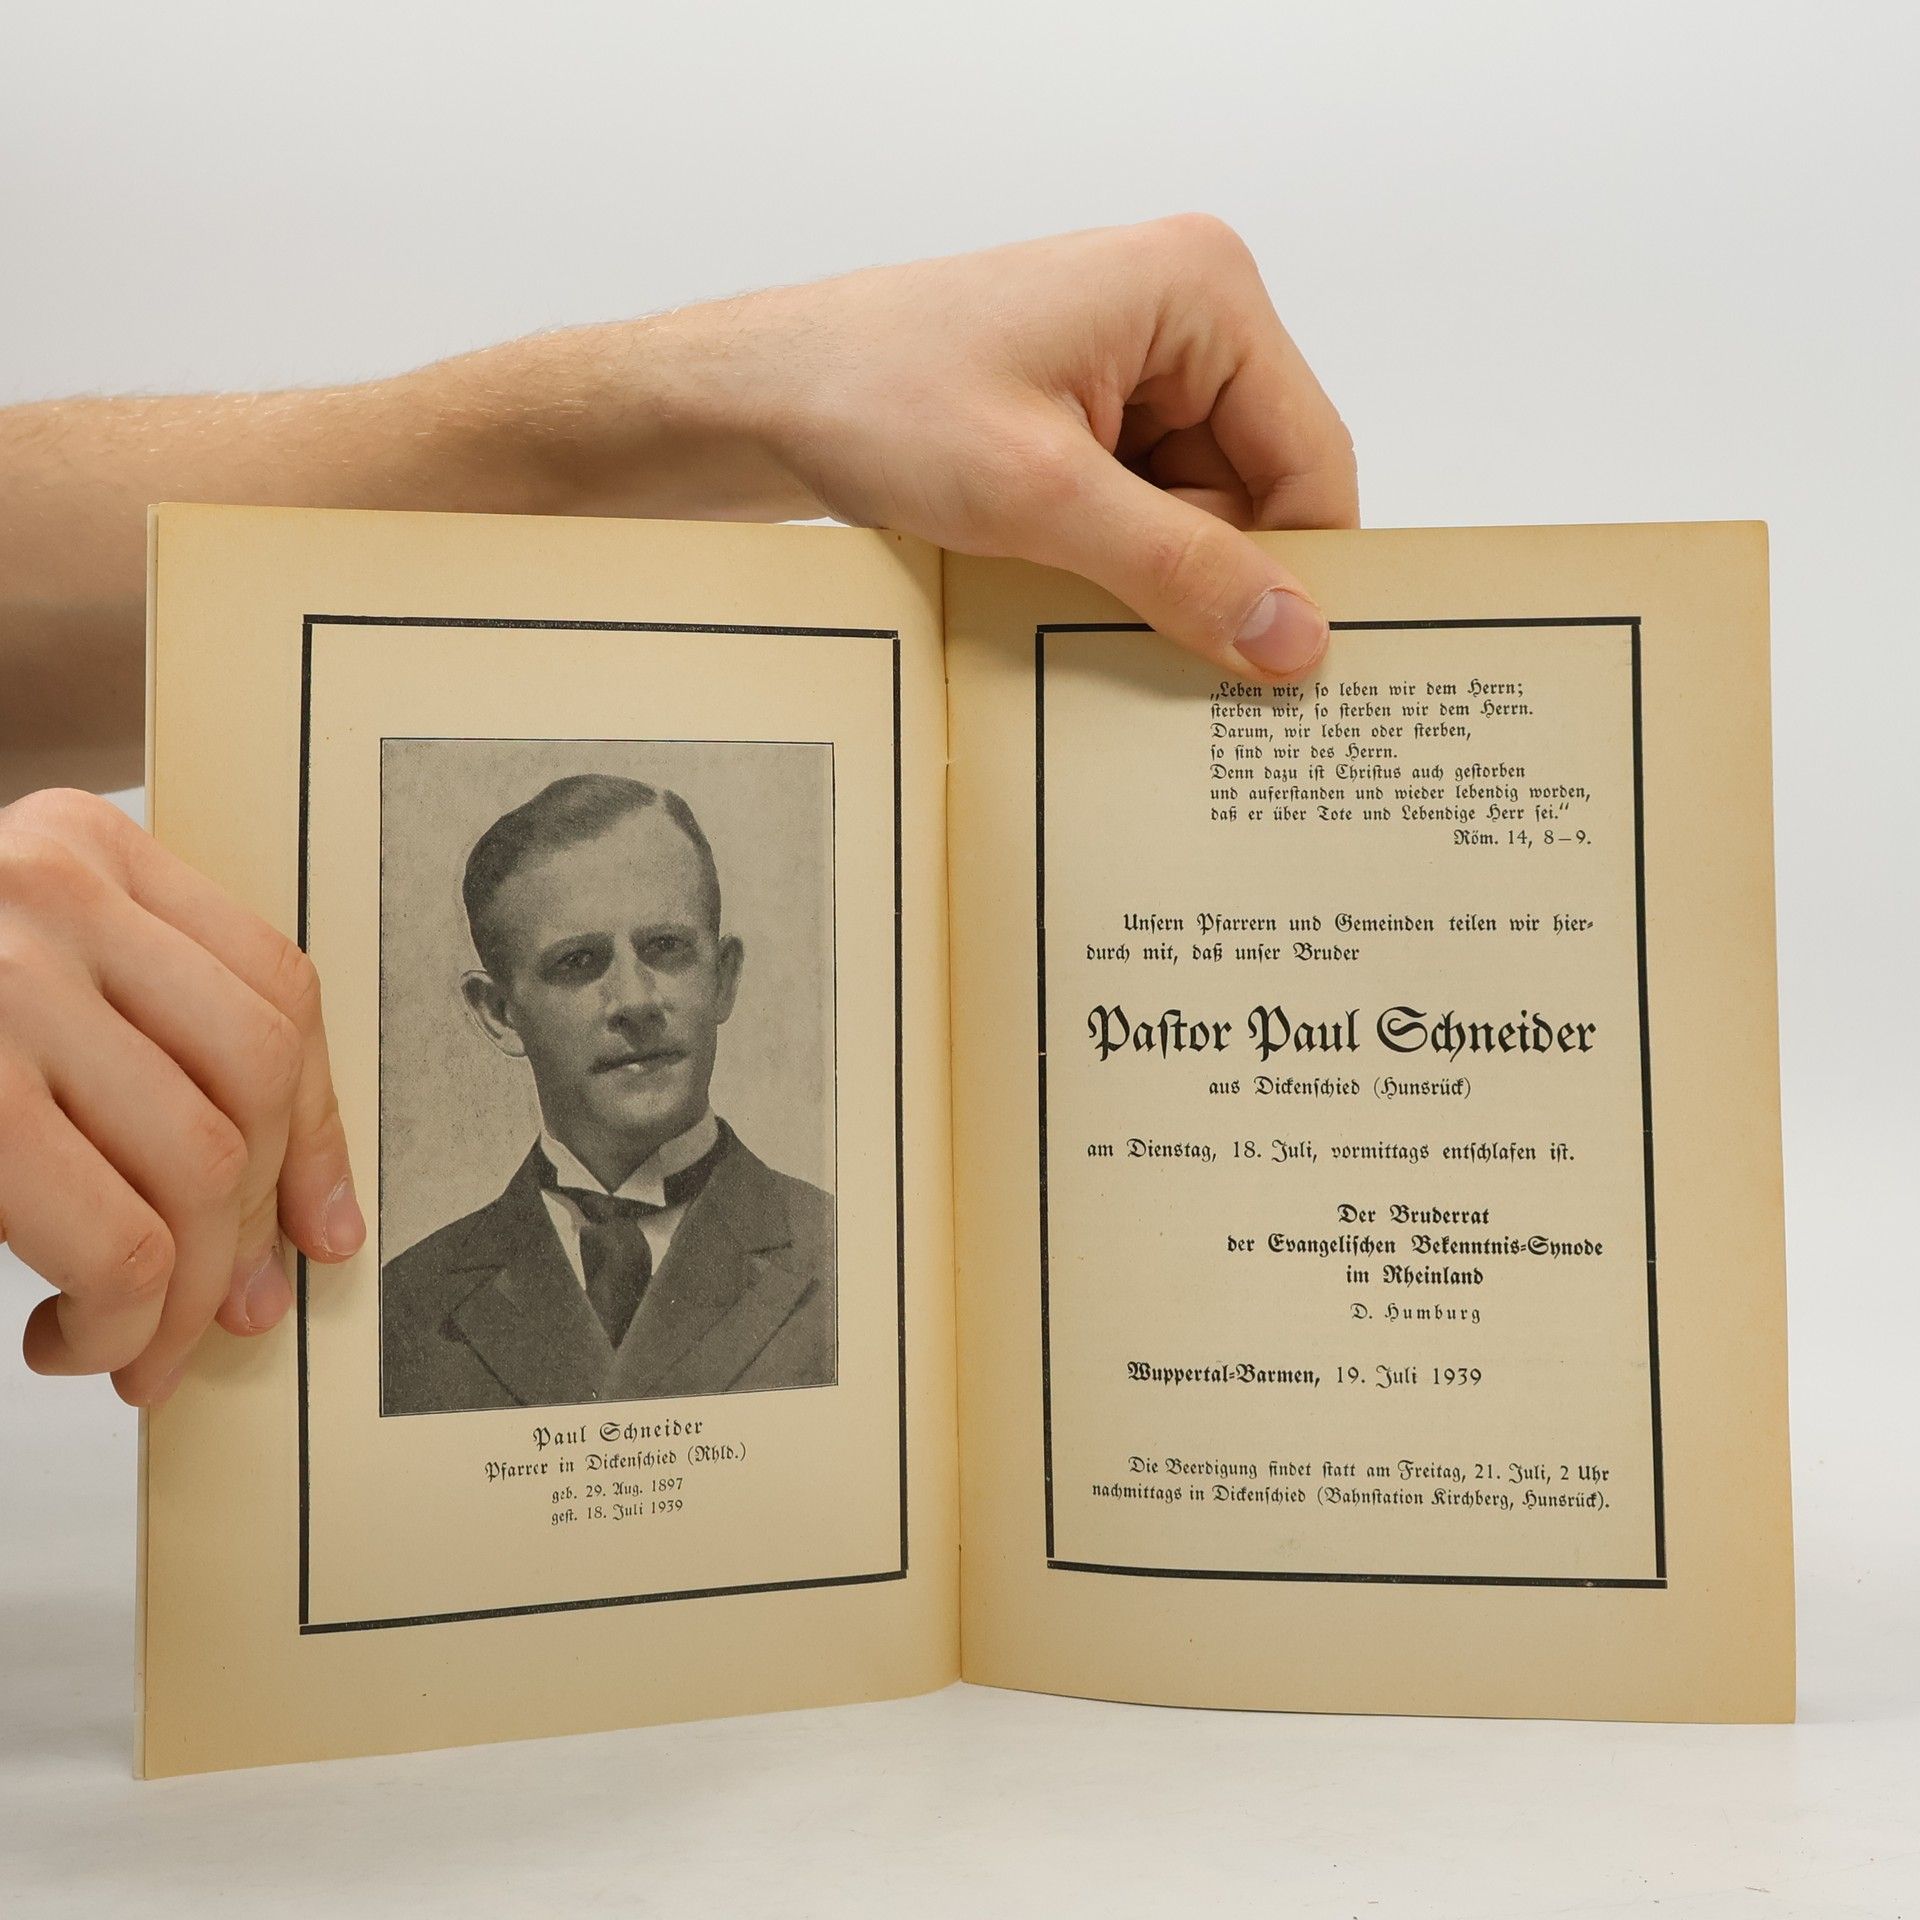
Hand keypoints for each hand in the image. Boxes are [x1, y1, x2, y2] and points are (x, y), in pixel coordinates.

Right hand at [0, 787, 360, 1404]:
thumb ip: (132, 1039)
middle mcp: (52, 891)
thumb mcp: (16, 975)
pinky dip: (117, 1314)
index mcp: (85, 847)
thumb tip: (282, 1217)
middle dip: (253, 1227)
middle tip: (222, 1315)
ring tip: (129, 1344)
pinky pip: (118, 1235)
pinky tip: (64, 1332)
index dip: (319, 1129)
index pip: (279, 988)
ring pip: (201, 1167)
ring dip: (183, 1292)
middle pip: (255, 1080)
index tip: (322, 1228)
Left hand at [491, 215, 1357, 680]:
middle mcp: (1184, 318)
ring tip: (1055, 584)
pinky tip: (1045, 576)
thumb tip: (1293, 638)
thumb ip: (1179, 569)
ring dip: (1145, 575)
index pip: (1312, 462)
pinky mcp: (1087, 414)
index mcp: (1203, 293)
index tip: (1272, 671)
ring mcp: (1134, 367)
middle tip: (1122, 624)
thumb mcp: (1040, 497)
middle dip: (1203, 574)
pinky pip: (1142, 514)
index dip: (1293, 573)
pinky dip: (1108, 564)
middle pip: (1259, 495)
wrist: (754, 398)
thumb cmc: (875, 399)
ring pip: (1199, 518)